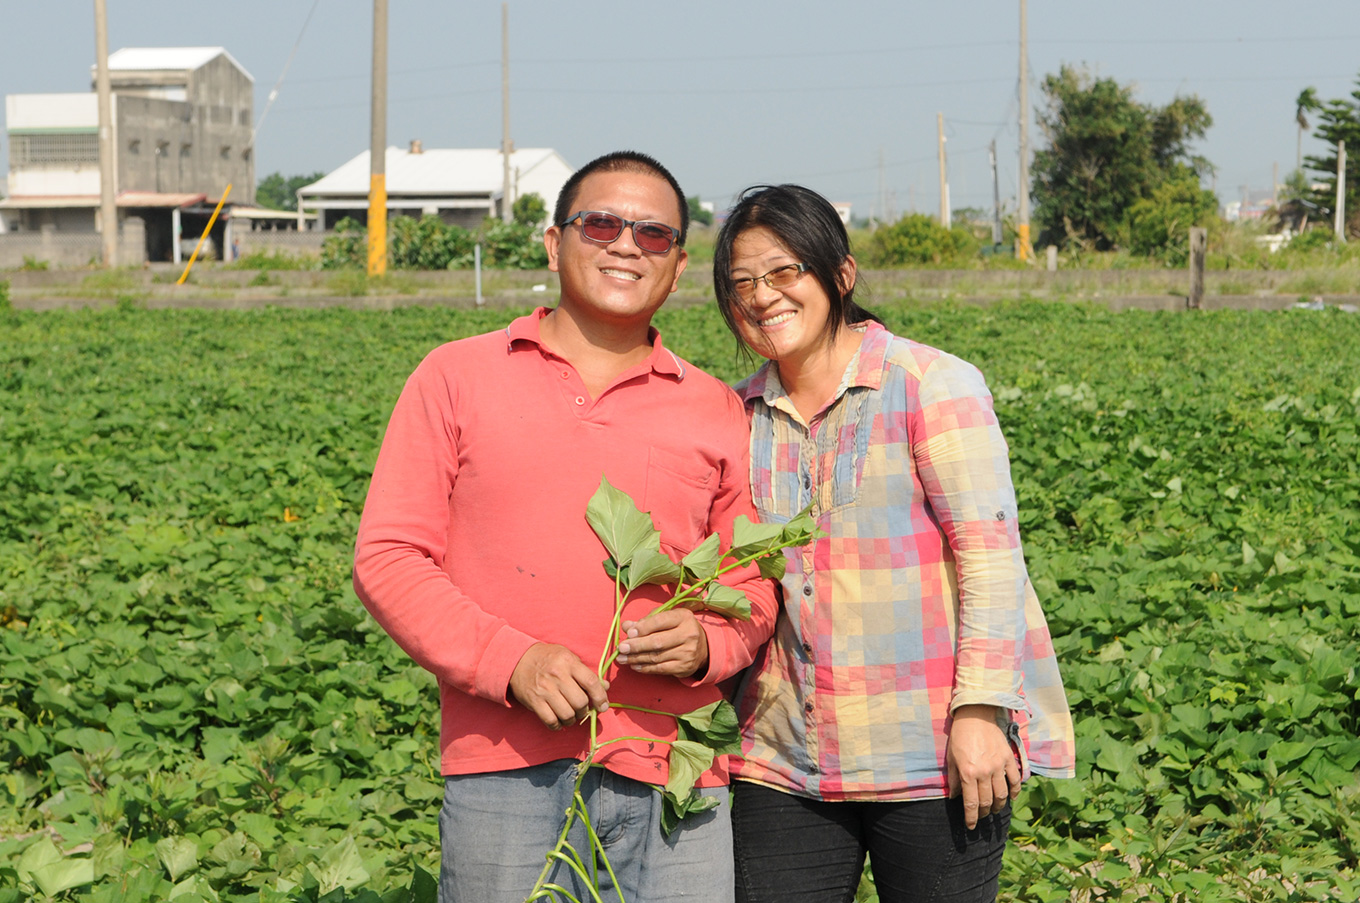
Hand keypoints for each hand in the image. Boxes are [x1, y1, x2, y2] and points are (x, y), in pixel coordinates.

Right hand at [508, 643, 609, 729]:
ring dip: (572, 719)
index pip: (591, 682)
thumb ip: (586, 672)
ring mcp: (545, 690)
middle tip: (582, 709)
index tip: (603, 706)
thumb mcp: (568, 657)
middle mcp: (557, 676)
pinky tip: (559, 721)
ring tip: (571, 716)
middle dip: (585, 710)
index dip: (600, 697)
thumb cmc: (548, 658)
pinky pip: (550, 720)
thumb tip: (605, 687)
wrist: (518, 659)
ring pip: (567, 714)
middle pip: (580, 702)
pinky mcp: (534, 701)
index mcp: (569, 662)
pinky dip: (557, 725)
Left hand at [616, 609, 709, 677]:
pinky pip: (661, 669)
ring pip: (657, 657)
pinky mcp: (685, 667)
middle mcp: (688, 634)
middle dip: (637, 646)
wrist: (702, 647)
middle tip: (621, 648)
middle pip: (658, 642)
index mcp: (683, 617)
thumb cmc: (678, 629)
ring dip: (636, 658)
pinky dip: (645, 668)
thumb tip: (626, 626)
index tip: (629, 632)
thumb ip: (646, 621)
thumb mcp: (666, 619)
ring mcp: (688, 652)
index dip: (643, 627)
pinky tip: (634, 666)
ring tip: (622, 658)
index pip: (660, 621)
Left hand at [945, 704, 1020, 829]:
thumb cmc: (960, 736)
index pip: (971, 803)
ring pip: (1003, 795)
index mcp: (968, 773)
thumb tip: (954, 797)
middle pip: (988, 802)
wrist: (976, 715)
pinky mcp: (1009, 759)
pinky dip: (1015, 791)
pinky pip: (1015, 780)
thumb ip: (955, 779)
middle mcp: (985, 772)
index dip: (971, 818)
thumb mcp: (951, 758)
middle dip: (984, 813)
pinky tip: (1011, 797)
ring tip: (995, 809)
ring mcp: (999, 766)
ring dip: (999, 806)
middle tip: (982, 816)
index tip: (971, 826)